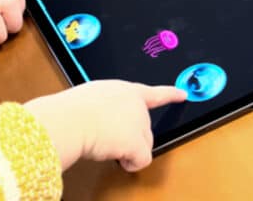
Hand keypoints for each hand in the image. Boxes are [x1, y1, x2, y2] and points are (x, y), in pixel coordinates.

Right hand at [24, 80, 186, 171]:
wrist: (70, 119)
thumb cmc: (71, 110)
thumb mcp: (89, 99)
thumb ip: (104, 105)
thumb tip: (102, 120)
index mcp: (123, 89)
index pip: (151, 93)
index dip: (169, 94)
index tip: (182, 94)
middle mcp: (136, 104)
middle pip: (144, 127)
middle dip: (129, 136)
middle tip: (105, 136)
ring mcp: (140, 123)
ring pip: (142, 145)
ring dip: (126, 149)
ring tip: (104, 142)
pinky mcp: (139, 142)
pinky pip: (141, 160)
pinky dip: (130, 163)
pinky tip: (117, 157)